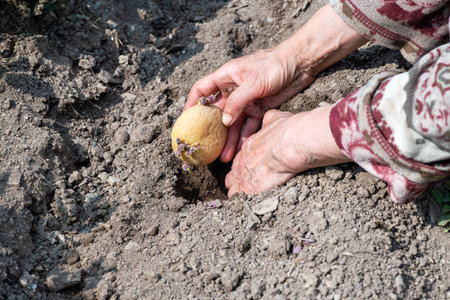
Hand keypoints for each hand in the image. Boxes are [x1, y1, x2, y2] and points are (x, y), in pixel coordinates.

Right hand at [186, 48, 314, 162]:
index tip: (186, 121)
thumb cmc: (275, 64)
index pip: (202, 90)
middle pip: (218, 112)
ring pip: (234, 122)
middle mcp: (234, 90)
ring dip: (229, 138)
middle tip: (207, 147)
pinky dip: (246, 136)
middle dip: (213, 130)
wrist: (301, 63)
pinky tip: (241, 149)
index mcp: (226, 77)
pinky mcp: (260, 108)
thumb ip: (237, 102)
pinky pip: (250, 125)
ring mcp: (247, 100)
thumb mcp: (254, 82)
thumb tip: (224, 122)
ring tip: (224, 156)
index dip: (192, 104)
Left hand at [225, 106, 350, 195]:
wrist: (293, 143)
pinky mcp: (249, 187)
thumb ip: (270, 120)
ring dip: (238, 190)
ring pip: (233, 185)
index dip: (245, 164)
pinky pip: (237, 196)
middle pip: (234, 172)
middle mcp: (244, 158)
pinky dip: (240, 200)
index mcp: (251, 143)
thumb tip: (271, 118)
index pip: (241, 156)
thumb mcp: (277, 118)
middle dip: (238, 178)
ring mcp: (245, 173)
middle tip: (244, 184)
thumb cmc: (290, 130)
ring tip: (242, 198)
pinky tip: (244, 204)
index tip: (249, 168)